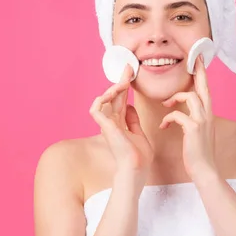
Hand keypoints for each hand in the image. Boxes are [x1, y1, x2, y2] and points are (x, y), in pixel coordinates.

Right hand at [89, 64, 153, 182]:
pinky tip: (112, 92)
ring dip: (113, 89)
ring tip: (124, 82)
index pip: (121, 100)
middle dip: (121, 81)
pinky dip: (101, 99)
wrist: (137, 168)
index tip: (131, 73)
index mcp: (120, 123)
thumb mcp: (139, 134)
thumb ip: (133, 121)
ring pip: (104, 100)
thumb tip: (131, 107)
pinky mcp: (104, 127)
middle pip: (114, 97)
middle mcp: (112, 122)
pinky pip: (96, 109)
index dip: (125, 86)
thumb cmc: (139, 157)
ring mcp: (107, 125)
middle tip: (128, 67)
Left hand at [159, 55, 217, 180]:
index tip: (199, 61)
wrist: (205, 170)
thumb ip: (196, 120)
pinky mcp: (193, 128)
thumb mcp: (200, 133)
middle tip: (194, 58)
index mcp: (209, 114)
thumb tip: (189, 113)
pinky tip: (163, 126)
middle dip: (198, 71)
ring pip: (190, 96)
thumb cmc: (199, 153)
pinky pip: (177, 115)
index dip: (203, 75)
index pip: (207, 90)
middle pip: (203, 86)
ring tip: (166, 104)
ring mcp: (202, 120)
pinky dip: (168, 118)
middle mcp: (208, 114)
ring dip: (175, 98)